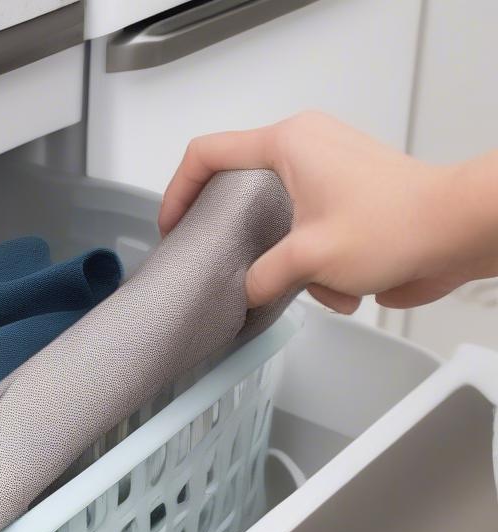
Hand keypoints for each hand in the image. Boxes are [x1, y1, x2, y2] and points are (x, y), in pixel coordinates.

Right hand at [158, 111, 497, 313]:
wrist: (455, 231)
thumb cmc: (398, 224)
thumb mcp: (308, 259)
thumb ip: (261, 279)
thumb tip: (246, 292)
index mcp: (288, 144)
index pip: (207, 154)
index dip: (177, 192)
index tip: (171, 226)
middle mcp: (306, 148)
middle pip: (241, 191)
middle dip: (244, 240)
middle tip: (227, 263)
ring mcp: (326, 172)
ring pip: (277, 224)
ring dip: (292, 263)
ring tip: (315, 279)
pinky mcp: (344, 199)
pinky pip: (306, 236)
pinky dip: (318, 266)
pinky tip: (343, 283)